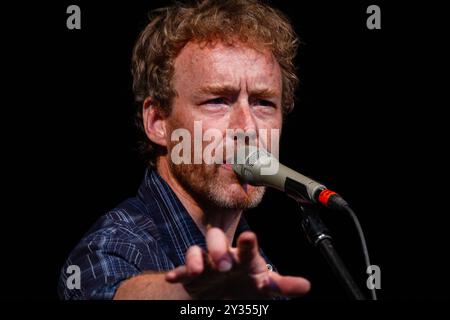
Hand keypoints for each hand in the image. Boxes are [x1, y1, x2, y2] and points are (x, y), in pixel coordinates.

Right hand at [165, 227, 309, 298]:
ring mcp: (206, 263)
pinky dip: (178, 272)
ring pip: (196, 251)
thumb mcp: (264, 286)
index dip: (247, 243)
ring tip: (198, 270)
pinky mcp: (191, 274)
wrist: (221, 292)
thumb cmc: (245, 283)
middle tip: (224, 264)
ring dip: (196, 259)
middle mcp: (223, 255)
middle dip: (218, 248)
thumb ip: (283, 285)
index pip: (246, 246)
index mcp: (243, 256)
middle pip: (216, 239)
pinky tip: (172, 277)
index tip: (249, 237)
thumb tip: (307, 286)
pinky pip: (182, 270)